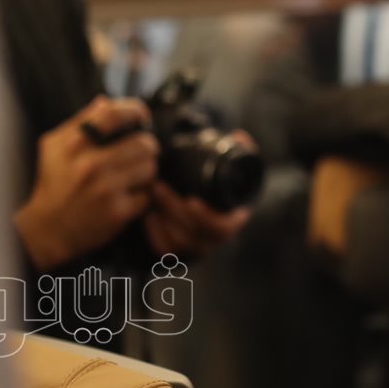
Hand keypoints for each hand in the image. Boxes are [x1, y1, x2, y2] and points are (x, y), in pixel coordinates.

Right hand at [14, 97, 156, 270]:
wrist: (47, 230)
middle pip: (144, 143)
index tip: (142, 116)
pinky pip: (147, 195)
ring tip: (132, 175)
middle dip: (147, 147)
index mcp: (73, 145)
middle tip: (140, 153)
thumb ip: (80, 122)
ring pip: (150, 168)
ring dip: (146, 172)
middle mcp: (90, 165)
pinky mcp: (117, 212)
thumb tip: (105, 101)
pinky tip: (127, 196)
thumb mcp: (54, 148)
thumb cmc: (54, 184)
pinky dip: (142, 195)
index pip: (114, 114)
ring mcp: (105, 190)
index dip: (135, 110)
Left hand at [144, 129, 253, 257]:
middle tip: (158, 186)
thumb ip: (240, 151)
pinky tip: (148, 215)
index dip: (206, 217)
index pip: (223, 228)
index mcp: (233, 219)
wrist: (215, 204)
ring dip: (162, 217)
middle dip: (173, 209)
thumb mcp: (235, 168)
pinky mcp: (179, 251)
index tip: (191, 200)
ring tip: (151, 194)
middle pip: (194, 233)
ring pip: (177, 242)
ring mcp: (196, 246)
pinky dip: (155, 233)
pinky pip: (165, 250)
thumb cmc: (224, 184)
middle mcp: (215, 237)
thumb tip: (239, 136)